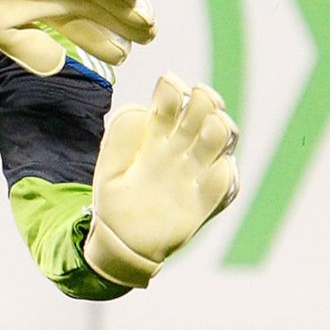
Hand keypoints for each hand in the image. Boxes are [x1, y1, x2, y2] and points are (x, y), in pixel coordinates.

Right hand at [0, 0, 155, 75]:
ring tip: (150, 21)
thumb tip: (60, 64)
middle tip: (151, 36)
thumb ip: (36, 55)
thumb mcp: (12, 40)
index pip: (88, 31)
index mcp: (56, 14)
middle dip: (129, 26)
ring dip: (130, 8)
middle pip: (107, 13)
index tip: (123, 57)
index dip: (107, 45)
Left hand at [83, 74, 240, 287]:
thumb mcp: (108, 171)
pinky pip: (222, 182)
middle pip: (202, 113)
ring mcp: (193, 173)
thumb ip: (119, 142)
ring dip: (220, 128)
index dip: (174, 89)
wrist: (122, 244)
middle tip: (198, 101)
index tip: (169, 85)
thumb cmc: (114, 203)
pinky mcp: (203, 201)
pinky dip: (222, 172)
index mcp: (154, 136)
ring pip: (219, 139)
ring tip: (211, 128)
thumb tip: (136, 110)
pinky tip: (215, 168)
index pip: (170, 102)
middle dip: (205, 101)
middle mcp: (178, 150)